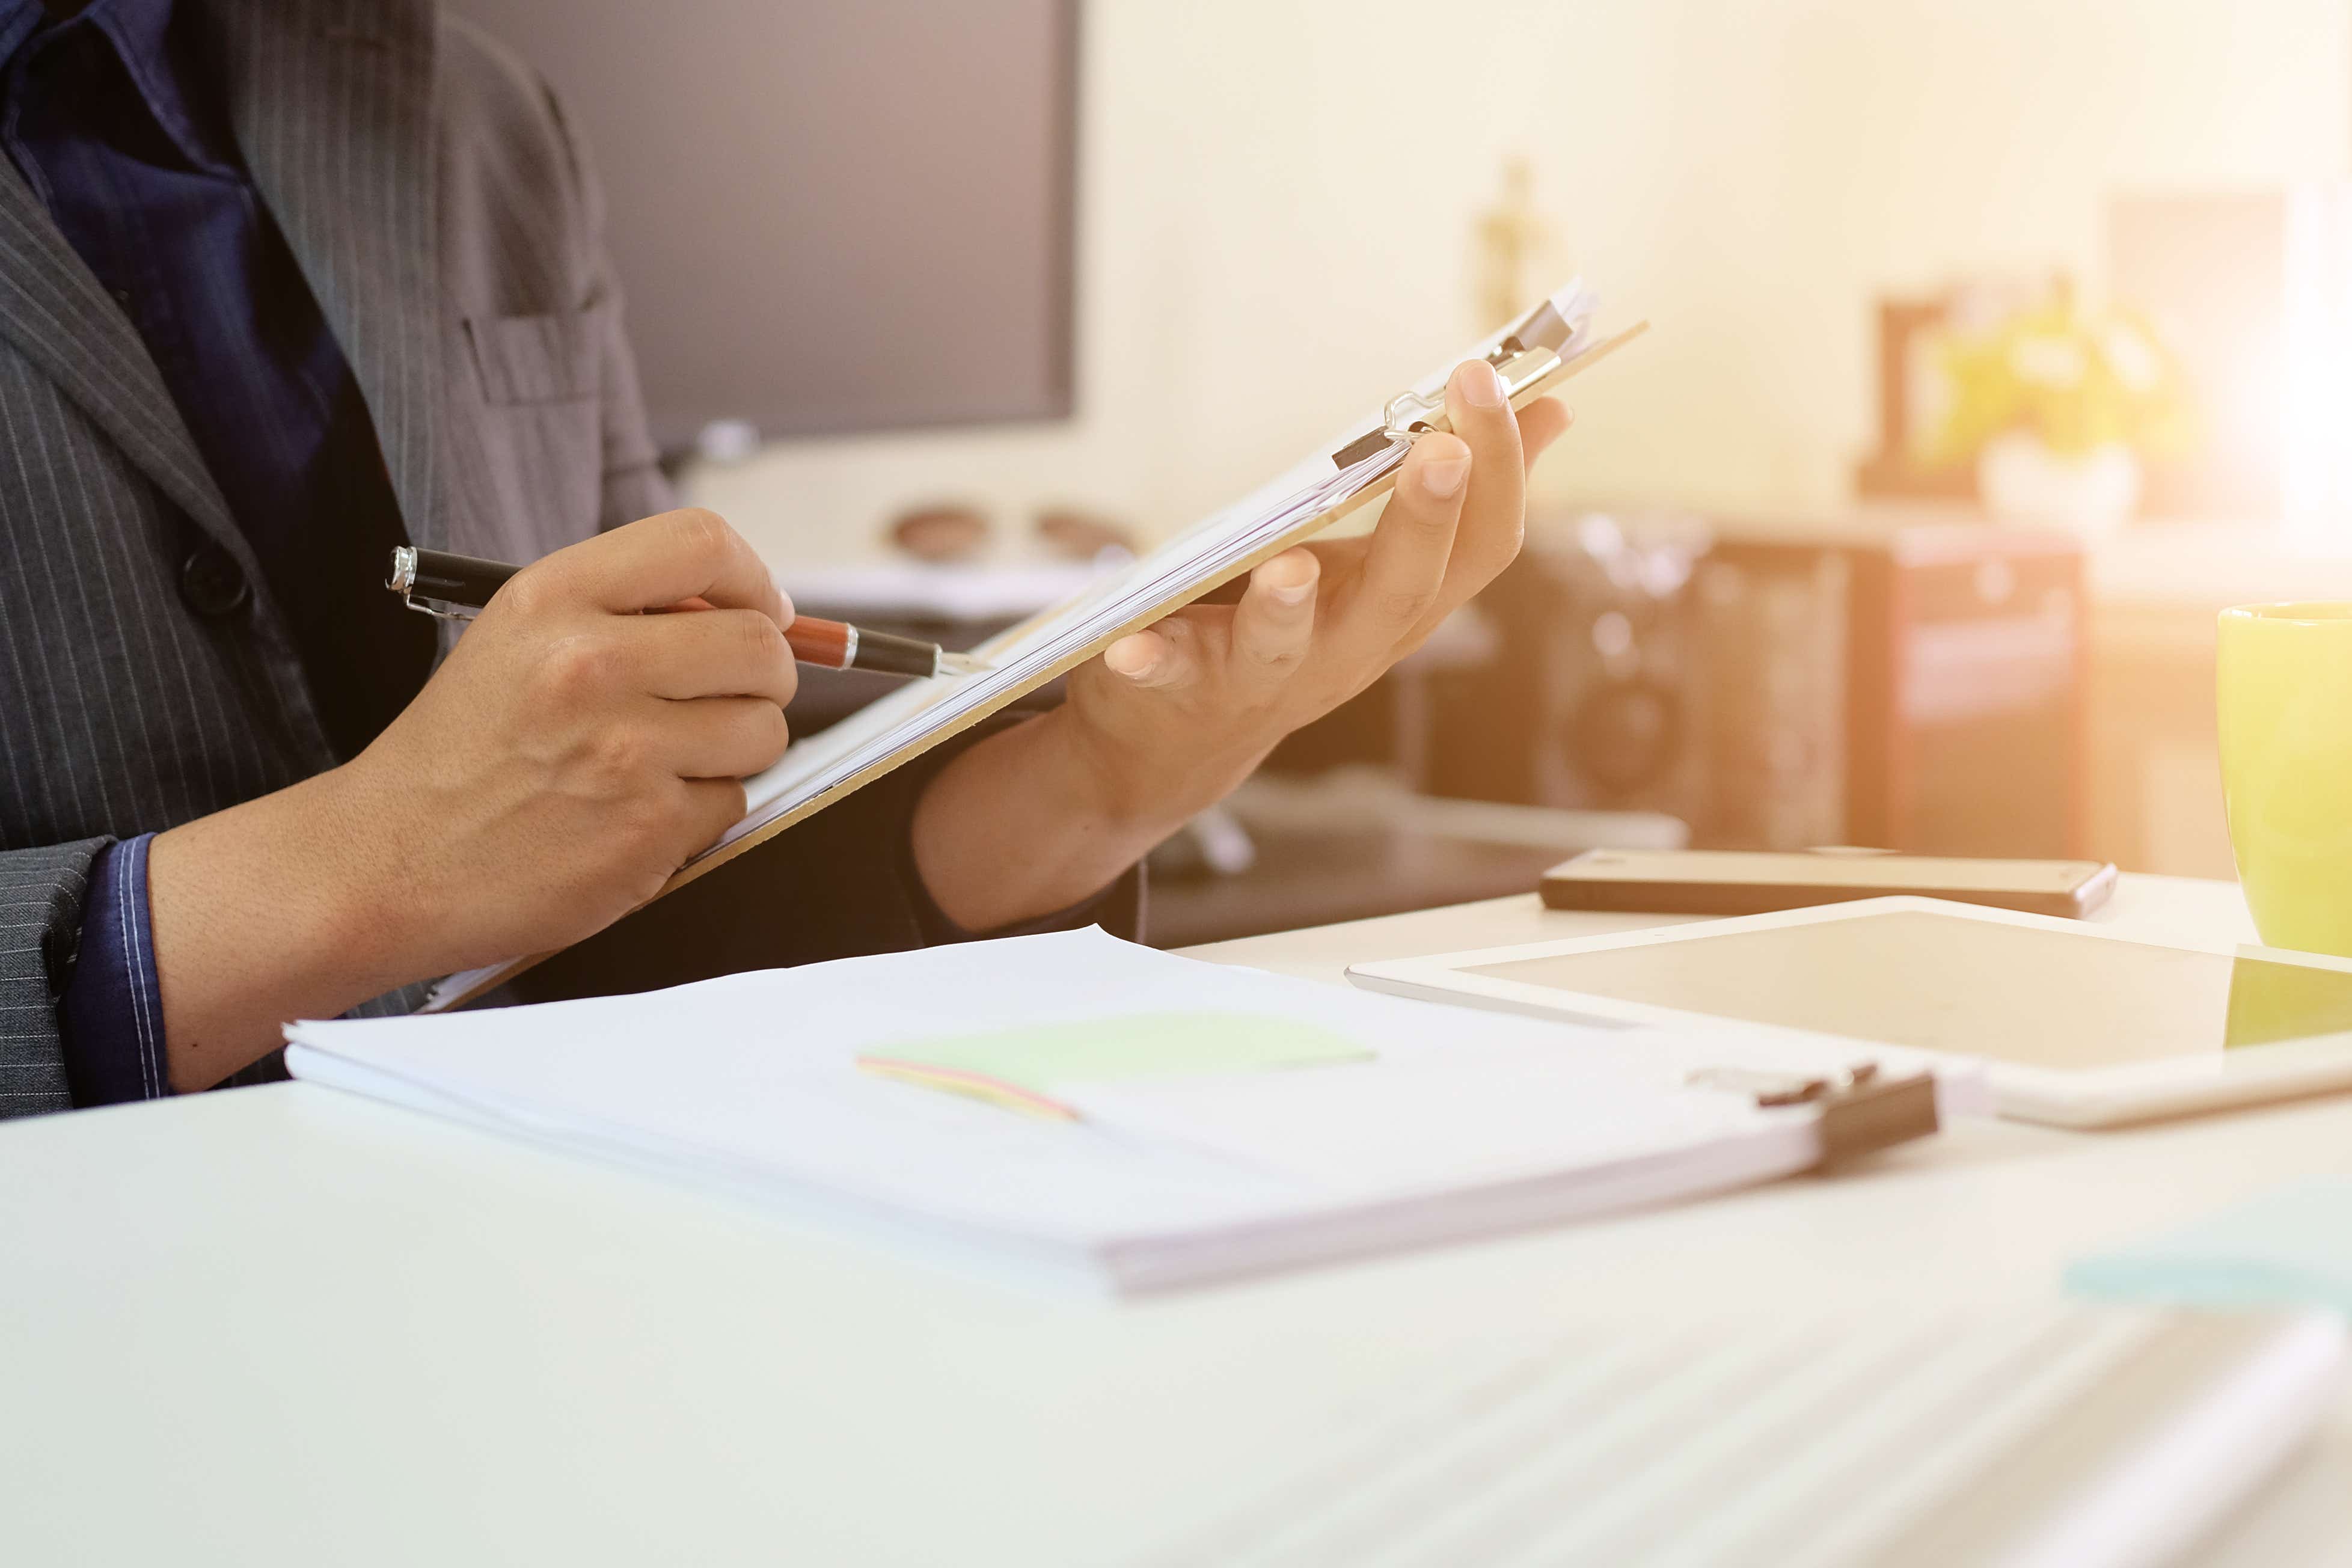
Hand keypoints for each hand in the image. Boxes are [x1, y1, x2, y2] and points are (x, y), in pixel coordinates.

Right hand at [147, 509, 795, 1086]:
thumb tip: (757, 613)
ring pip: (763, 731)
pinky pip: (732, 802)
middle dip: (763, 675)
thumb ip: (626, 611)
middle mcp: (590, 665)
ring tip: (663, 763)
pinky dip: (699, 812)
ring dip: (735, 749)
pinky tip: (633, 814)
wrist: (387, 860)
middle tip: (727, 698)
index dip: (753, 578)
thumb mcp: (518, 640)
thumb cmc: (462, 750)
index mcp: (553, 598)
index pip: (703, 544)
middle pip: (760, 646)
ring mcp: (624, 752)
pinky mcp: (646, 830)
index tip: (762, 610)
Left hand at [912, 359, 1571, 928]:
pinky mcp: (1186, 689)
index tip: (1483, 376)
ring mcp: (1269, 674)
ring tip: (1292, 567)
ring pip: (1290, 645)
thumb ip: (1454, 498)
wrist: (1189, 738)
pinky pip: (1170, 678)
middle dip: (1426, 519)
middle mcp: (1350, 646)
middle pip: (1405, 590)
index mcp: (1403, 605)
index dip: (1498, 467)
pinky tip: (1129, 645)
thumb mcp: (1380, 566)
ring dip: (1291, 607)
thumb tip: (1554, 409)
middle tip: (1442, 450)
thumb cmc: (1295, 628)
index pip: (1482, 543)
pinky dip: (1152, 661)